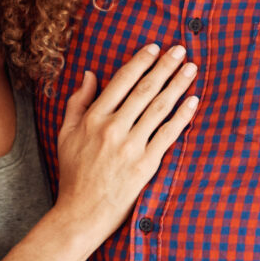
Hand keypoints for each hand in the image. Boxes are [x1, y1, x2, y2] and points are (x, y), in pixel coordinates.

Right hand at [50, 45, 198, 238]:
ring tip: (191, 69)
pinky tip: (194, 101)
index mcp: (93, 118)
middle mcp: (113, 128)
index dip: (140, 61)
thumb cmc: (74, 174)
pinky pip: (169, 134)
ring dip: (178, 85)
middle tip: (180, 49)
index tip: (154, 48)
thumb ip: (77, 103)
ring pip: (159, 108)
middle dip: (165, 66)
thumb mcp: (65, 134)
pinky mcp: (147, 164)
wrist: (82, 212)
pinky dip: (183, 116)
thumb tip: (90, 75)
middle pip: (144, 89)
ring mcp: (131, 146)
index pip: (121, 82)